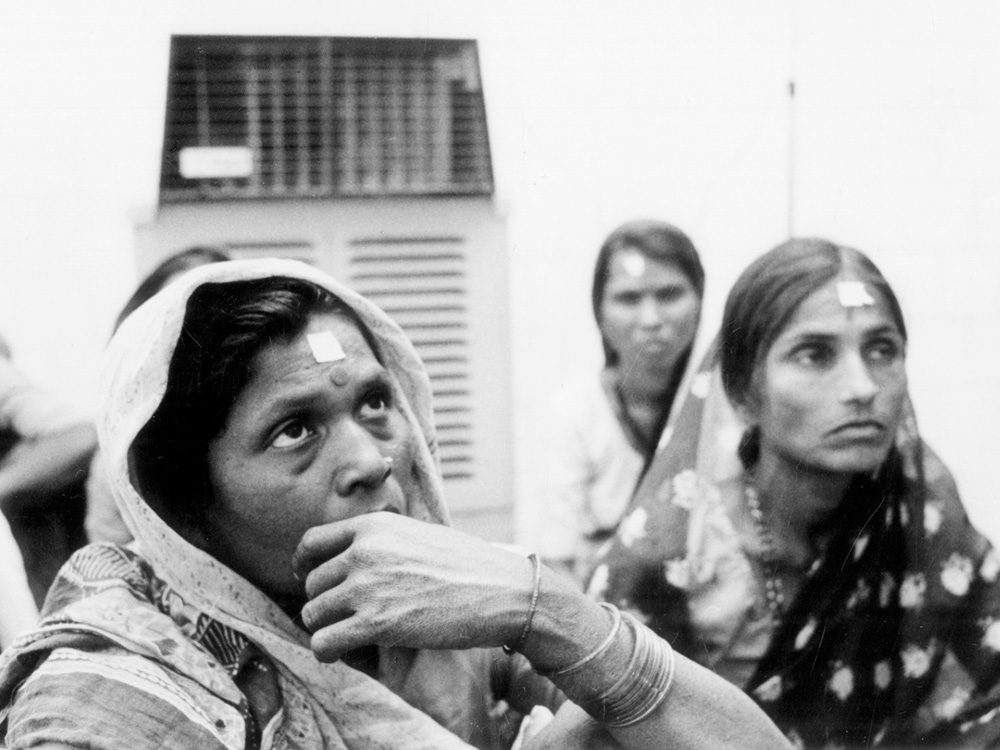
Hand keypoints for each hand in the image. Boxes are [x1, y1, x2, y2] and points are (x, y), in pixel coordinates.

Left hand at [293, 512, 532, 660]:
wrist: (503, 590)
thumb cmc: (469, 565)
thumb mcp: (419, 533)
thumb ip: (383, 540)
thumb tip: (356, 553)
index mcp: (374, 525)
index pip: (311, 543)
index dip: (305, 566)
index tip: (313, 580)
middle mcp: (364, 551)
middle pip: (312, 584)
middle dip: (324, 603)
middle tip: (345, 616)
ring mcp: (368, 587)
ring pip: (313, 614)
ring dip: (326, 628)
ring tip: (348, 635)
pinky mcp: (376, 623)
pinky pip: (324, 643)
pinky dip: (327, 652)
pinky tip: (343, 653)